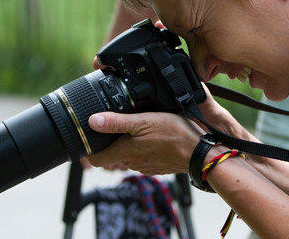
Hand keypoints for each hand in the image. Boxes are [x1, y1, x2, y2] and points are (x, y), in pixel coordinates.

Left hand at [87, 111, 203, 174]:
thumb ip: (116, 122)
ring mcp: (145, 166)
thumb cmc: (174, 134)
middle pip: (112, 155)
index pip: (96, 159)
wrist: (199, 153)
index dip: (89, 150)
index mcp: (125, 151)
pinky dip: (144, 149)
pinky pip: (144, 158)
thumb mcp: (143, 121)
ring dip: (129, 145)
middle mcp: (132, 162)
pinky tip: (154, 137)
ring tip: (138, 128)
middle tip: (116, 125)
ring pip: (129, 156)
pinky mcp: (157, 167)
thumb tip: (92, 121)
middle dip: (111, 143)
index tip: (89, 139)